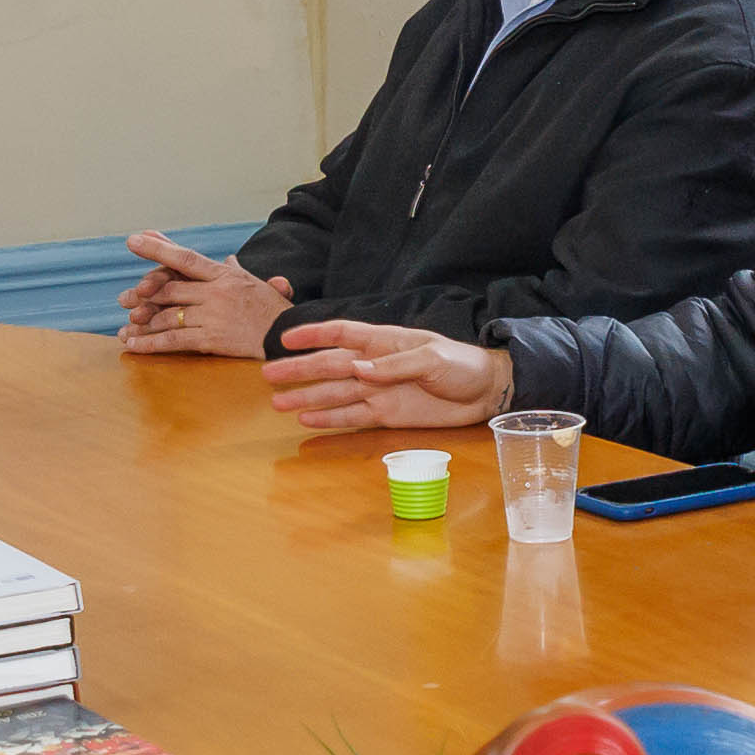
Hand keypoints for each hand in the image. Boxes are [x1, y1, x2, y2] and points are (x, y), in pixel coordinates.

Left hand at [117, 231, 287, 358]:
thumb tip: (227, 258)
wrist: (288, 336)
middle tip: (122, 300)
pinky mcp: (212, 339)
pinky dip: (151, 343)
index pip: (185, 257)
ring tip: (125, 329)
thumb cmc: (271, 309)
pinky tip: (134, 345)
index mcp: (223, 275)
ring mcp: (213, 316)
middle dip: (143, 294)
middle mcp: (216, 292)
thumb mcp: (253, 282)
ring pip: (168, 316)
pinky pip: (174, 340)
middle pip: (170, 289)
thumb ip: (234, 270)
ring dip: (143, 324)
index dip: (158, 248)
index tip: (134, 239)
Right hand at [264, 317, 512, 432]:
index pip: (341, 333)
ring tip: (278, 404)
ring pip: (334, 393)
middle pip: (329, 366)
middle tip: (269, 376)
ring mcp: (378, 391)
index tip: (285, 339)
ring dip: (307, 397)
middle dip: (299, 370)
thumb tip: (356, 368)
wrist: (485, 392)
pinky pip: (352, 416)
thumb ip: (394, 364)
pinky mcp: (386, 414)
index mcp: (384, 342)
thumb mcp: (432, 359)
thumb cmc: (462, 365)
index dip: (313, 335)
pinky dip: (329, 419)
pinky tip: (307, 420)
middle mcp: (375, 365)